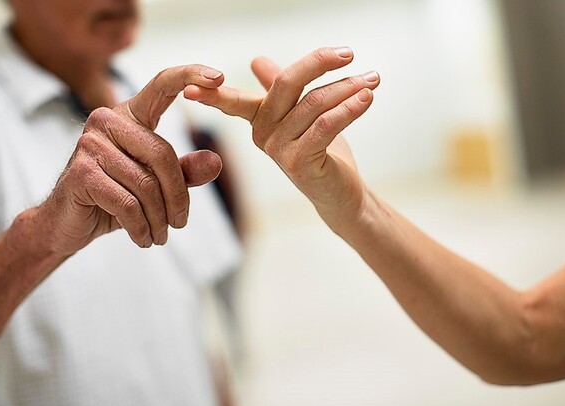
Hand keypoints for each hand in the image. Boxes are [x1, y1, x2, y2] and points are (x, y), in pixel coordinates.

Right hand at [34, 65, 226, 255]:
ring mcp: (90, 144)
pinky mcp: (81, 172)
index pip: (162, 85)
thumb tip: (215, 161)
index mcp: (128, 115)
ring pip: (147, 185)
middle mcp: (106, 120)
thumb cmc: (113, 199)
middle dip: (177, 197)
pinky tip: (143, 238)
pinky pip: (128, 204)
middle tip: (180, 224)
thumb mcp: (155, 186)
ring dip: (159, 219)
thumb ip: (185, 172)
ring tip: (160, 236)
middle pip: (163, 155)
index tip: (219, 77)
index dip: (190, 75)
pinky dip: (142, 227)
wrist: (66, 225)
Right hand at [183, 47, 378, 221]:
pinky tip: (366, 98)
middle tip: (348, 53)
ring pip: (314, 104)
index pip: (234, 98)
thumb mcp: (302, 114)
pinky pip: (325, 125)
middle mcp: (263, 134)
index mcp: (259, 119)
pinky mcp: (299, 163)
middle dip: (318, 63)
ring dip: (348, 88)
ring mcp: (279, 150)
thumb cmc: (321, 152)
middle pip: (286, 85)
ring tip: (373, 79)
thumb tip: (256, 61)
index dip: (212, 92)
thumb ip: (280, 87)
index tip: (192, 85)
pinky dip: (349, 109)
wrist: (340, 193)